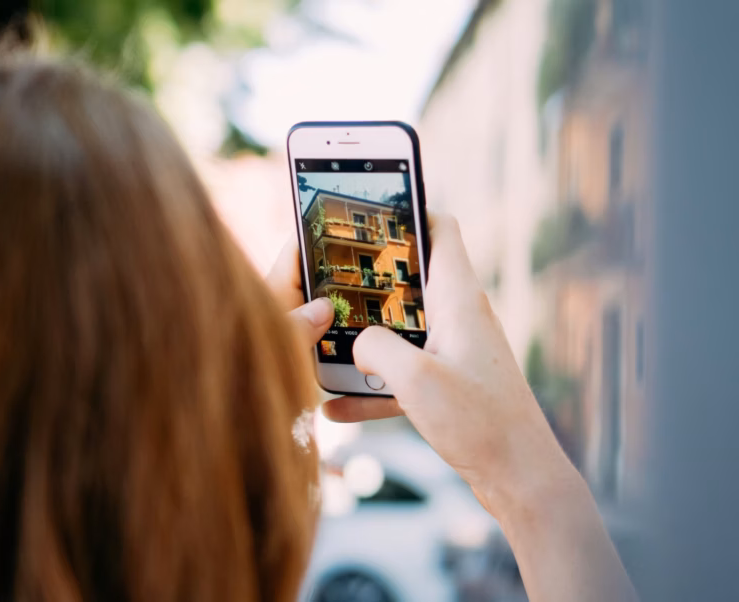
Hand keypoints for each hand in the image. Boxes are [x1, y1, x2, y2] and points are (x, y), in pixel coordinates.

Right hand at [271, 227, 634, 601]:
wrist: (519, 477)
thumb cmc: (480, 423)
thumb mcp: (416, 380)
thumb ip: (374, 348)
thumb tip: (356, 342)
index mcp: (459, 299)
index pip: (441, 230)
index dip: (409, 212)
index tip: (371, 214)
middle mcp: (459, 317)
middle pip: (410, 279)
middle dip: (369, 281)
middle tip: (328, 282)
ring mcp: (454, 350)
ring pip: (400, 328)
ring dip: (365, 337)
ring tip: (324, 345)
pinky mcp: (449, 382)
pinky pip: (403, 372)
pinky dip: (373, 383)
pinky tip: (335, 405)